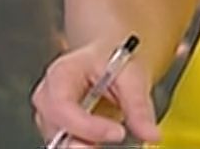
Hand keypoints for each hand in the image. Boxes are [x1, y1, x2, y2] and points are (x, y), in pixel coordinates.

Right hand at [30, 36, 161, 147]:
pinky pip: (67, 146)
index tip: (118, 133)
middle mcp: (49, 97)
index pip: (63, 105)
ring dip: (84, 146)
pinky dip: (87, 147)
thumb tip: (151, 134)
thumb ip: (139, 107)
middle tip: (114, 139)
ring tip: (111, 136)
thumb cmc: (113, 60)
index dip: (87, 125)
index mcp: (61, 73)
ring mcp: (51, 117)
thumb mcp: (131, 75)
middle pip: (56, 129)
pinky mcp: (59, 132)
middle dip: (81, 144)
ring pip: (59, 143)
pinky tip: (102, 145)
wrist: (109, 60)